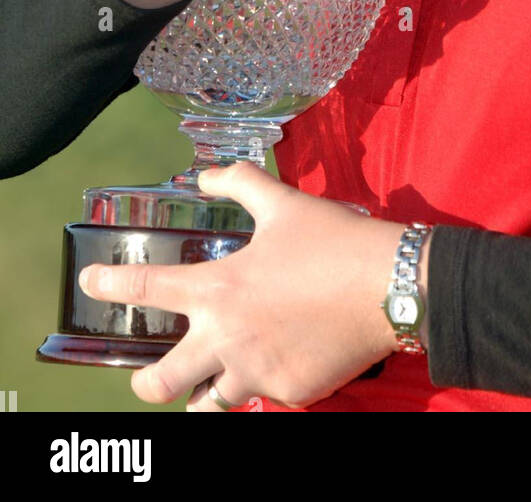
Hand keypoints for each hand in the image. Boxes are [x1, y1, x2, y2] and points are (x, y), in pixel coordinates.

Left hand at [77, 163, 412, 410]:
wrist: (389, 285)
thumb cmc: (333, 240)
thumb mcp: (283, 203)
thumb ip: (239, 184)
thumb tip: (207, 177)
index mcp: (218, 289)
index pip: (146, 287)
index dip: (110, 286)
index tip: (89, 285)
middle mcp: (227, 339)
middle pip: (160, 383)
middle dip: (145, 384)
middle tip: (145, 377)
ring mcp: (256, 372)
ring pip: (209, 404)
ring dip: (204, 393)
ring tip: (211, 380)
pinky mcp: (289, 392)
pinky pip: (263, 395)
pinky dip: (262, 382)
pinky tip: (278, 361)